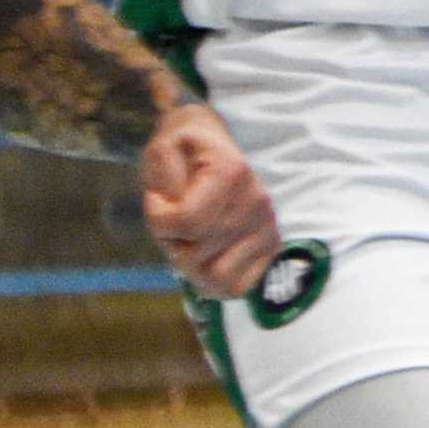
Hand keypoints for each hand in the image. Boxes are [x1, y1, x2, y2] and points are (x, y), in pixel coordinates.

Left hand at [139, 105, 278, 302]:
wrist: (213, 142)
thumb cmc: (183, 151)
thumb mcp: (162, 150)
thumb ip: (162, 175)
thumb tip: (170, 206)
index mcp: (231, 173)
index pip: (187, 222)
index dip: (158, 219)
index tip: (158, 200)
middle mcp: (256, 202)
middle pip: (196, 256)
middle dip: (173, 245)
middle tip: (173, 223)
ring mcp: (266, 226)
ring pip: (217, 277)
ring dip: (192, 266)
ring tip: (189, 241)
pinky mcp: (270, 244)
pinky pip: (240, 285)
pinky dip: (217, 281)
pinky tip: (206, 259)